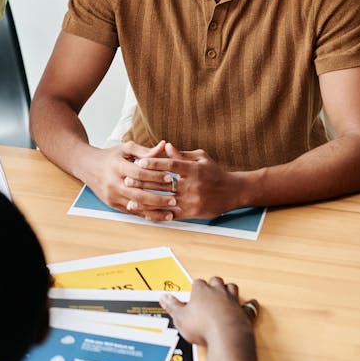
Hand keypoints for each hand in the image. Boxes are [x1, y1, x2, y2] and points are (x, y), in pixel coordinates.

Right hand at [83, 139, 180, 220]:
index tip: (171, 177)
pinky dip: (147, 215)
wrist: (87, 167)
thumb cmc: (110, 156)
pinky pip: (132, 212)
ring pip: (136, 206)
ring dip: (155, 210)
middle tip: (176, 198)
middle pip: (138, 194)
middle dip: (158, 198)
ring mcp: (112, 196)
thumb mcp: (126, 149)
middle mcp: (113, 183)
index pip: (138, 173)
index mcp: (116, 166)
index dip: (155, 176)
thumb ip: (145, 150)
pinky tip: (160, 215)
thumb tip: (163, 145)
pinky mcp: (112, 205)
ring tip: (172, 211)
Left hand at [125, 142, 244, 220]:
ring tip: (130, 200)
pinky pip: (171, 215)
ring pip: (165, 201)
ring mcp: (192, 200)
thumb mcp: (201, 158)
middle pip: (164, 184)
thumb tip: (166, 146)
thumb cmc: (214, 172)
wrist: (233, 192)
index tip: (140, 162)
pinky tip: (145, 213)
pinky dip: (157, 214)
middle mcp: (192, 186)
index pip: (171, 165)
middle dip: (144, 182)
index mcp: (194, 170)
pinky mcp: (192, 213)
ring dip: (146, 201)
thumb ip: (182, 154)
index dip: (155, 163)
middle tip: (127, 180)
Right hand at [159, 277, 258, 348]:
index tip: (193, 293)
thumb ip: (172, 306)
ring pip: (232, 288)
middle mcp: (218, 292)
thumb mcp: (180, 317)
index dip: (195, 288)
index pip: (198, 283)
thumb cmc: (203, 326)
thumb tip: (164, 297)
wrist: (227, 337)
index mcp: (202, 291)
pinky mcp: (243, 313)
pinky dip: (250, 305)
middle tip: (209, 290)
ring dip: (229, 289)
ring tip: (225, 292)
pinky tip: (251, 304)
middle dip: (213, 284)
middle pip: (216, 281)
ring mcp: (232, 301)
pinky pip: (249, 306)